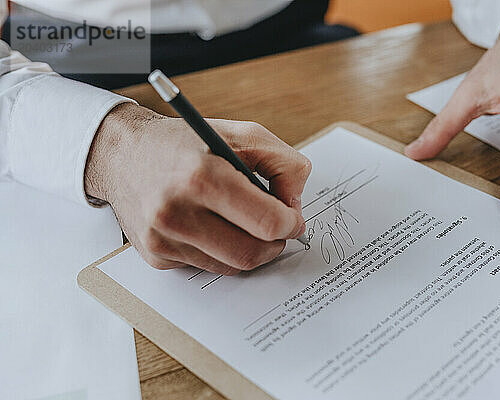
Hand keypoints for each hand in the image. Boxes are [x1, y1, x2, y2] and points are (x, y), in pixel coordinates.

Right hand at [85, 103, 310, 273]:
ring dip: (249, 249)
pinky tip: (212, 227)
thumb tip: (295, 208)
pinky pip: (207, 267)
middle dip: (275, 244)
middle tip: (277, 228)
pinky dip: (221, 252)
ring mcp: (162, 239)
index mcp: (202, 176)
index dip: (291, 224)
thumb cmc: (183, 142)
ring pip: (231, 266)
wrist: (122, 154)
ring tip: (245, 223)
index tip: (293, 219)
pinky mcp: (156, 256)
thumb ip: (284, 164)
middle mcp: (176, 212)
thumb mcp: (241, 133)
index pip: (266, 222)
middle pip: (251, 253)